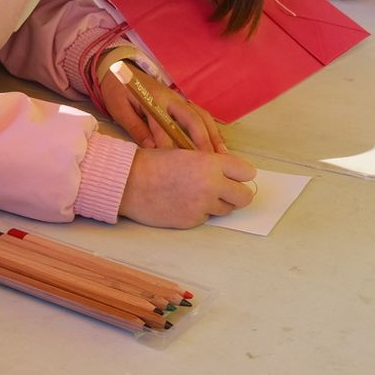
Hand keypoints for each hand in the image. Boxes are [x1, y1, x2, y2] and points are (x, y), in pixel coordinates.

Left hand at [99, 63, 226, 152]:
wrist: (120, 71)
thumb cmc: (118, 92)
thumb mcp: (119, 109)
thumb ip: (135, 127)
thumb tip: (150, 148)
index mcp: (154, 99)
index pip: (164, 125)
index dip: (168, 145)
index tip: (173, 163)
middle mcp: (171, 98)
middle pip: (192, 119)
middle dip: (202, 140)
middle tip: (209, 161)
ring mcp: (179, 99)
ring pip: (202, 117)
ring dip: (212, 135)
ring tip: (221, 155)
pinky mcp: (182, 102)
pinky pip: (201, 115)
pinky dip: (211, 129)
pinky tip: (218, 144)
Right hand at [118, 147, 256, 227]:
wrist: (127, 182)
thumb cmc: (152, 164)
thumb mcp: (184, 153)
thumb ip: (209, 164)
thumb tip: (227, 175)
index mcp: (210, 163)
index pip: (247, 172)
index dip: (239, 174)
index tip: (233, 176)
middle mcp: (211, 185)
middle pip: (245, 196)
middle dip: (237, 193)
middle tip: (224, 191)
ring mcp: (202, 206)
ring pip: (226, 209)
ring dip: (217, 203)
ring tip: (196, 195)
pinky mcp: (191, 221)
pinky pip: (205, 218)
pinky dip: (198, 212)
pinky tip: (182, 203)